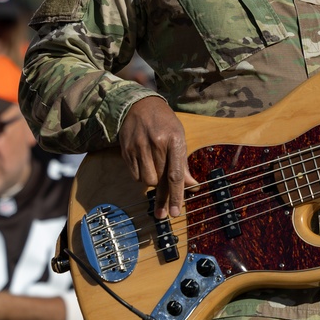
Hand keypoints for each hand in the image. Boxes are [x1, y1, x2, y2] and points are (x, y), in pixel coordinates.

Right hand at [119, 97, 196, 218]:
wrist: (140, 105)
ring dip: (153, 183)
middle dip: (164, 198)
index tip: (176, 213)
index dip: (177, 196)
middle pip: (160, 181)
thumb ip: (183, 164)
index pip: (175, 174)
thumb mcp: (180, 137)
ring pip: (147, 181)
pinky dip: (141, 176)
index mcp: (174, 140)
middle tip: (164, 213)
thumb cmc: (165, 123)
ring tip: (157, 173)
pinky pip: (135, 176)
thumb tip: (192, 186)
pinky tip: (145, 166)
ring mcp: (139, 148)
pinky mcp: (127, 151)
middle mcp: (156, 144)